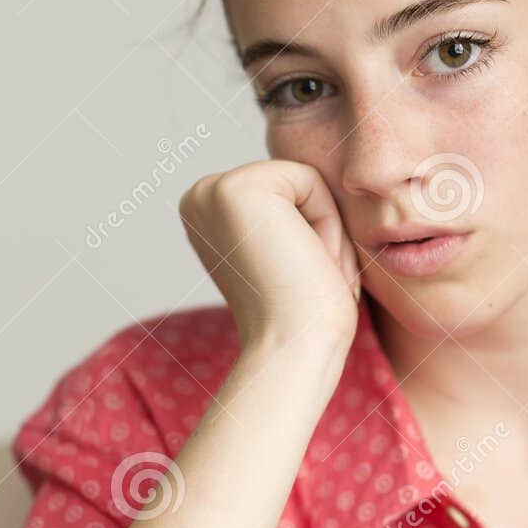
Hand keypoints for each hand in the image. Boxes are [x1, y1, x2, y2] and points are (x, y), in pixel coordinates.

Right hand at [179, 159, 360, 352]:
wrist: (294, 347)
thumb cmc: (305, 314)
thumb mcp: (284, 253)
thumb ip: (282, 216)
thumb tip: (305, 190)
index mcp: (207, 213)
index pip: (286, 192)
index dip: (311, 233)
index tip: (303, 278)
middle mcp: (200, 197)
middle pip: (296, 182)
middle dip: (320, 228)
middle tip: (311, 278)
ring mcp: (212, 190)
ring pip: (306, 181)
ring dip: (326, 229)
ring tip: (310, 272)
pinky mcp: (235, 188)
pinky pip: (312, 180)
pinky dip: (327, 222)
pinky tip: (309, 259)